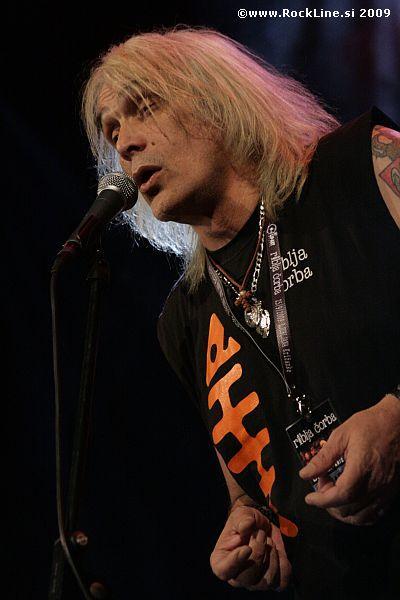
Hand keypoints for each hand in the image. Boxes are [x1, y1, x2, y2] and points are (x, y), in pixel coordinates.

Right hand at [210, 505, 290, 589]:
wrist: (260, 524)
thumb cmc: (245, 521)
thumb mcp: (240, 516)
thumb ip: (242, 521)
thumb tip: (247, 526)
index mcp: (221, 561)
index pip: (224, 571)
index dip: (235, 562)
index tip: (247, 548)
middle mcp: (236, 577)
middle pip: (247, 579)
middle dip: (258, 554)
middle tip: (261, 534)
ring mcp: (255, 582)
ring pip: (266, 582)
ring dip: (272, 557)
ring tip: (269, 540)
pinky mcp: (272, 582)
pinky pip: (282, 581)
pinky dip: (283, 565)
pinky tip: (278, 551)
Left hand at [299, 394, 399, 524]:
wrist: (398, 422)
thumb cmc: (372, 424)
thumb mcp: (341, 435)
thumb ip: (323, 457)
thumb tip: (306, 473)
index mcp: (362, 467)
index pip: (340, 496)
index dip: (322, 500)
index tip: (310, 498)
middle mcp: (376, 483)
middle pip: (348, 509)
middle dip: (328, 502)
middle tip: (322, 483)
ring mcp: (386, 490)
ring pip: (361, 516)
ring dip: (342, 511)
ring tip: (334, 492)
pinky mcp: (392, 492)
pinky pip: (375, 514)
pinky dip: (360, 514)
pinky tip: (351, 502)